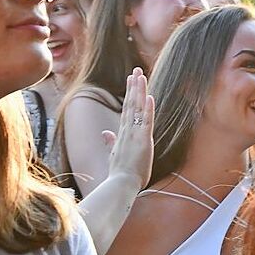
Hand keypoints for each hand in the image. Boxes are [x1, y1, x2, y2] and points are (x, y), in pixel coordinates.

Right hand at [102, 68, 153, 189]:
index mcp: (123, 134)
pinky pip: (146, 121)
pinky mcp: (143, 141)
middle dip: (134, 86)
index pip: (127, 109)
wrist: (121, 184)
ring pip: (137, 108)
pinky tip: (149, 96)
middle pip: (131, 104)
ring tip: (140, 75)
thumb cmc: (119, 173)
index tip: (131, 80)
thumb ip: (110, 142)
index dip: (129, 94)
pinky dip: (148, 108)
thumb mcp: (113, 154)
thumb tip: (105, 133)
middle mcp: (127, 131)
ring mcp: (134, 134)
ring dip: (139, 91)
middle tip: (136, 70)